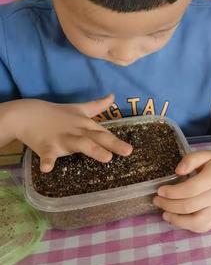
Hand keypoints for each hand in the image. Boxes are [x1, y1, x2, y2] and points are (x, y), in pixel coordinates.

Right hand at [14, 94, 131, 171]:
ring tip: (106, 158)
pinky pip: (47, 155)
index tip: (130, 150)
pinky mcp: (45, 146)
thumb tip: (113, 96)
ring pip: (80, 144)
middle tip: (128, 151)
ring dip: (93, 150)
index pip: (104, 133)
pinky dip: (47, 161)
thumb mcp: (79, 109)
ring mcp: (62, 139)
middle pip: (98, 137)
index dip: (117, 141)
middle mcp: (78, 132)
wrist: (27, 114)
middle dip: (113, 144)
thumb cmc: (56, 113)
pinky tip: (47, 168)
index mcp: (85, 124)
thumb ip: (97, 106)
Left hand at [153, 150, 210, 232]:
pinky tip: (178, 219)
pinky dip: (188, 227)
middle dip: (168, 205)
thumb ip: (190, 160)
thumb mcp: (205, 154)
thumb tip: (177, 171)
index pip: (189, 190)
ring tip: (165, 214)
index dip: (172, 192)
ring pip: (196, 222)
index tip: (160, 190)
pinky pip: (203, 227)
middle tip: (157, 201)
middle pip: (189, 206)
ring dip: (177, 220)